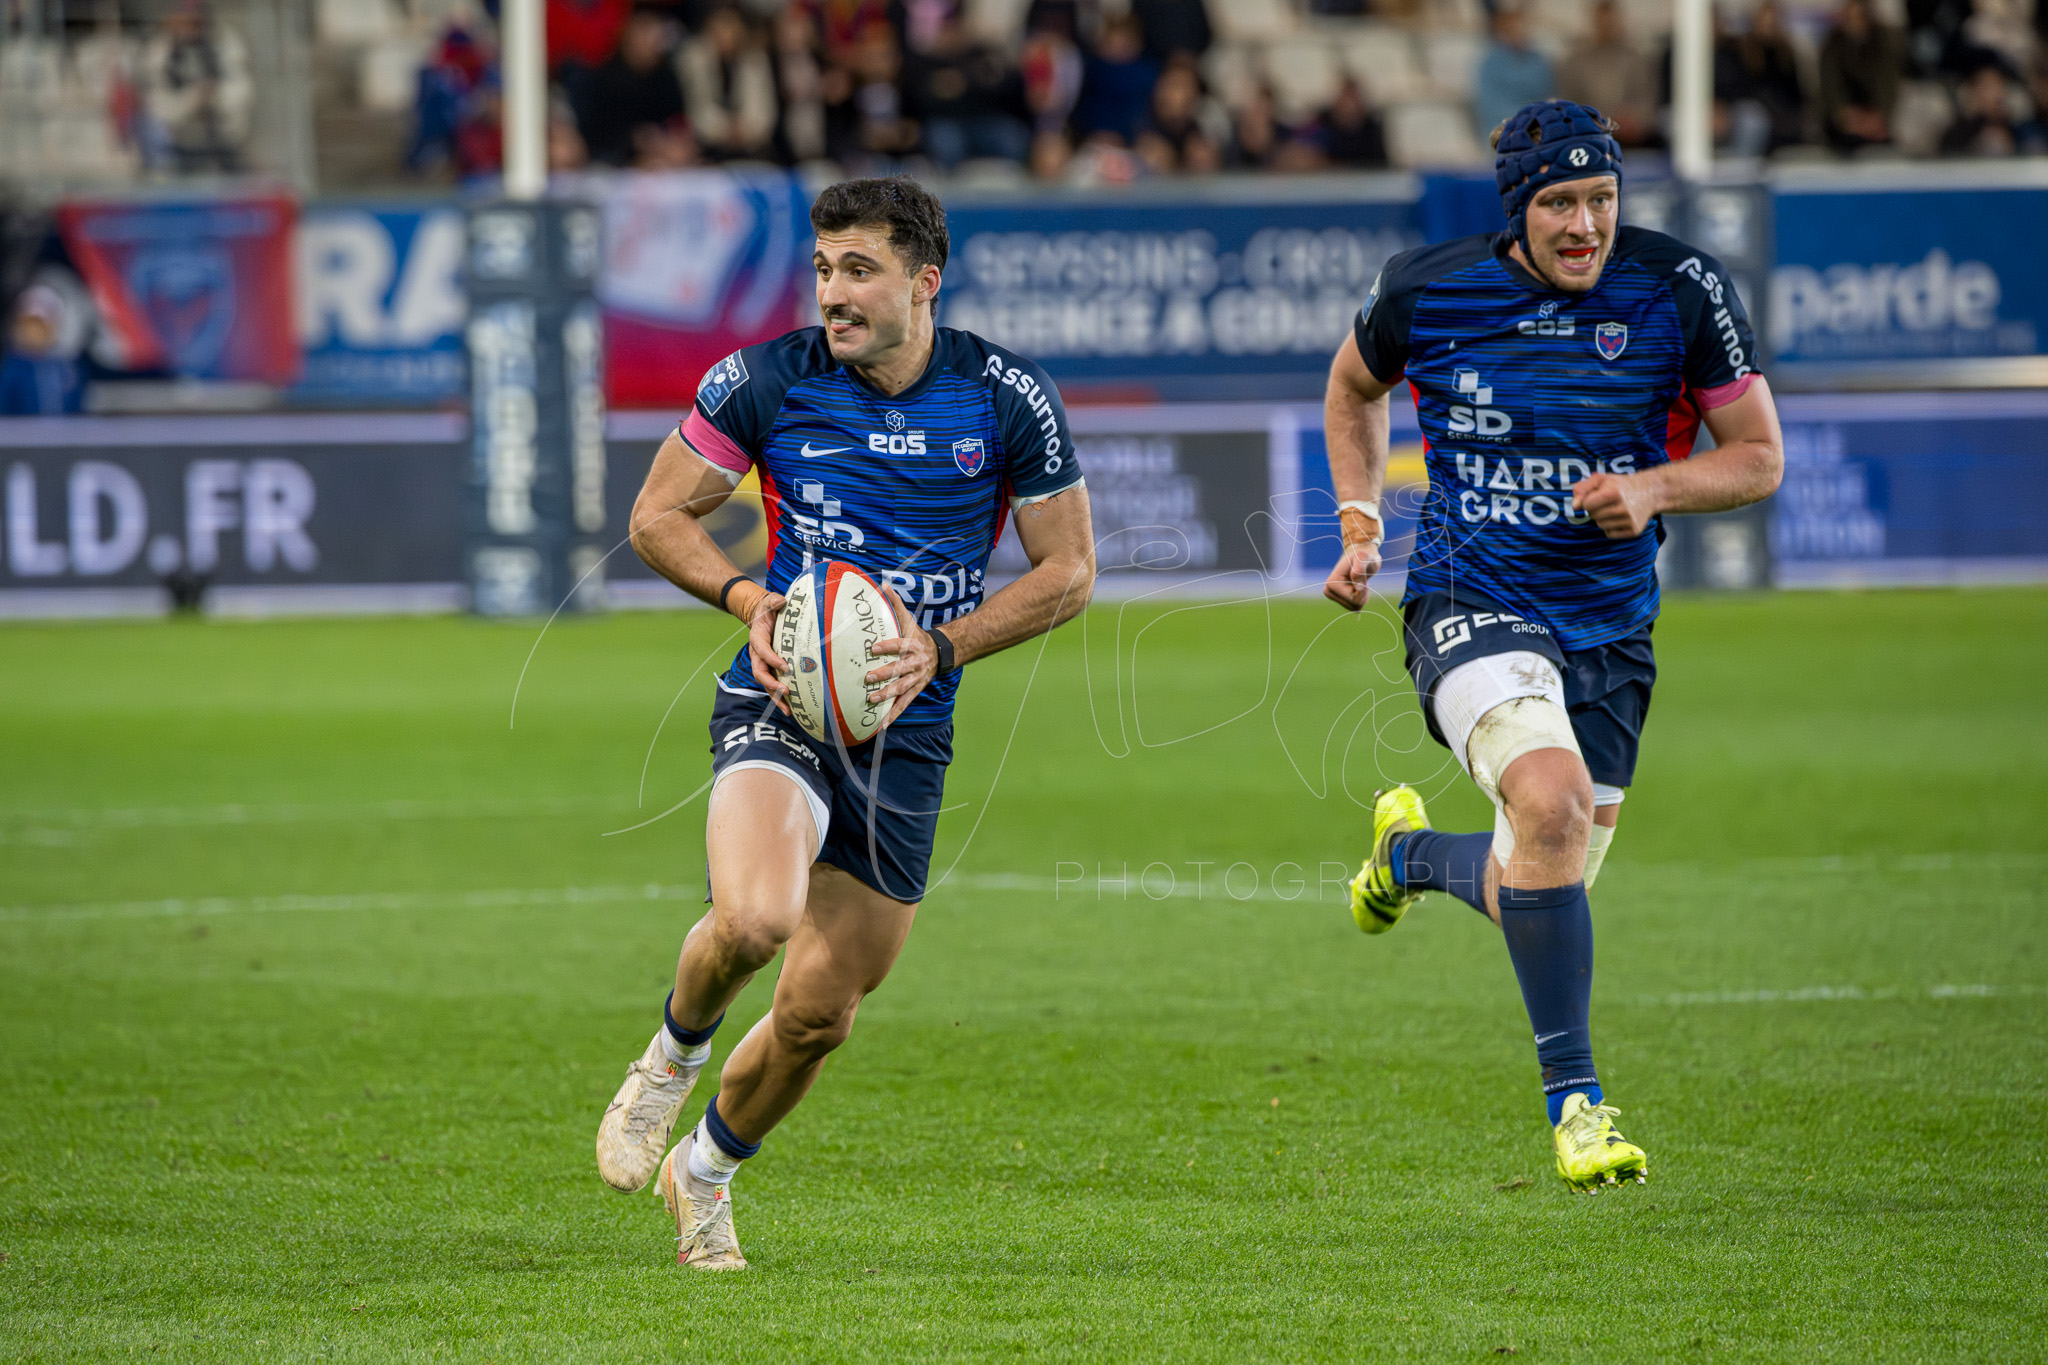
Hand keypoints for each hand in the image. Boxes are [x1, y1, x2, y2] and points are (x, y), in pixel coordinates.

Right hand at [742, 588, 791, 713]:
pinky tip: (792, 709)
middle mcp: (758, 654)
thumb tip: (781, 600)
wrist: (763, 616)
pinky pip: (774, 685)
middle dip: (772, 684)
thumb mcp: (770, 601)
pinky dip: (781, 698)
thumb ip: (774, 601)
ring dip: (776, 697)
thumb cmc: (768, 609)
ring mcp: (764, 664)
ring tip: (789, 710)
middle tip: (786, 692)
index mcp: (757, 638)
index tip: (785, 666)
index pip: (761, 650)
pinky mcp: (771, 669)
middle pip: (761, 673)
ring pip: (766, 684)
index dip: (771, 659)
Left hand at [863, 586, 938, 727]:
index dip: (887, 646)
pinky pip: (904, 704)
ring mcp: (916, 678)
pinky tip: (881, 725)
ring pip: (902, 688)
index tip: (873, 648)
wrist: (941, 653)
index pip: (899, 645)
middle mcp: (915, 663)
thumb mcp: (909, 619)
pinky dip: (893, 715)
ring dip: (887, 695)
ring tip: (872, 699)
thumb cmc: (918, 635)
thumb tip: (883, 584)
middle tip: (867, 678)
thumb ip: (896, 604)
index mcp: (912, 645)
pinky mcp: (916, 690)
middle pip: (899, 669)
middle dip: (884, 674)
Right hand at [1322, 541, 1381, 611]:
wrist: (1360, 555)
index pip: (1353, 599)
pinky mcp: (1337, 598)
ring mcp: (1332, 595)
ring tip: (1360, 581)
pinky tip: (1357, 586)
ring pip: (1354, 607)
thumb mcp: (1364, 558)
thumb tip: (1357, 589)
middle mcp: (1328, 590)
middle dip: (1362, 594)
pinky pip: (1353, 606)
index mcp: (1332, 583)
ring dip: (1362, 596)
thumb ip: (1360, 570)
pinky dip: (1360, 598)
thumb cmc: (1363, 555)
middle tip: (1362, 579)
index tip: (1362, 577)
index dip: (1363, 590)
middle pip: (1353, 605)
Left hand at [1571, 472, 1660, 539]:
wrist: (1650, 492)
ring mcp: (1630, 520)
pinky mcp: (1634, 531)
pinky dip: (1611, 527)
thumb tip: (1574, 506)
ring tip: (1615, 508)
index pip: (1586, 505)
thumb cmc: (1621, 485)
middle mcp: (1623, 508)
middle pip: (1593, 515)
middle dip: (1596, 509)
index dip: (1589, 500)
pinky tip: (1620, 518)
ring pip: (1600, 525)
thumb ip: (1582, 488)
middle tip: (1609, 501)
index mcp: (1614, 493)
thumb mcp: (1601, 479)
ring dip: (1603, 518)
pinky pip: (1610, 534)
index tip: (1598, 495)